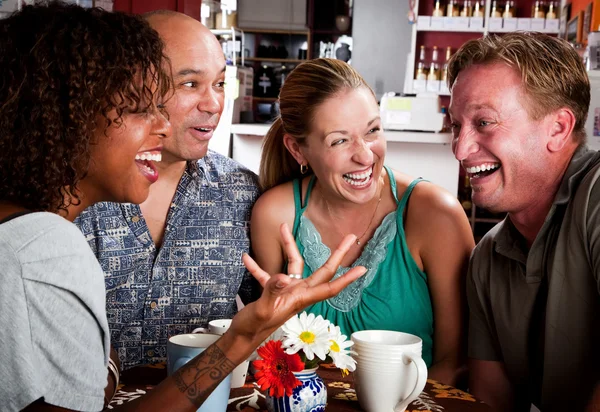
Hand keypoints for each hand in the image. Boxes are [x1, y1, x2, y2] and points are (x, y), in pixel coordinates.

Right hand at [231, 223, 365, 343]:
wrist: (240, 339)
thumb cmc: (252, 329)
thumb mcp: (262, 310)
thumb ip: (273, 292)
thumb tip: (284, 277)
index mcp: (299, 299)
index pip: (329, 287)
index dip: (347, 279)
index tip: (363, 268)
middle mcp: (297, 294)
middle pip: (322, 271)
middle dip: (336, 254)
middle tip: (350, 237)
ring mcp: (285, 292)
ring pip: (293, 265)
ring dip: (289, 246)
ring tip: (282, 227)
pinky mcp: (271, 292)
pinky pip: (267, 274)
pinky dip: (258, 266)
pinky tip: (247, 258)